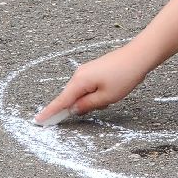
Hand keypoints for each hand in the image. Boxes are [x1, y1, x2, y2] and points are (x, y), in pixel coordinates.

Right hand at [35, 45, 150, 123]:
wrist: (138, 56)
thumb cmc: (123, 76)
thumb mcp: (106, 97)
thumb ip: (87, 105)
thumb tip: (73, 109)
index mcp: (80, 81)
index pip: (61, 100)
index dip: (50, 111)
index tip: (38, 120)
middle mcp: (79, 74)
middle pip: (71, 97)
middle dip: (81, 107)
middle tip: (101, 105)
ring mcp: (86, 71)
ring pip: (82, 93)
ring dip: (92, 100)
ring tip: (112, 96)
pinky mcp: (94, 70)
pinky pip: (89, 87)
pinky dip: (95, 94)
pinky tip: (111, 91)